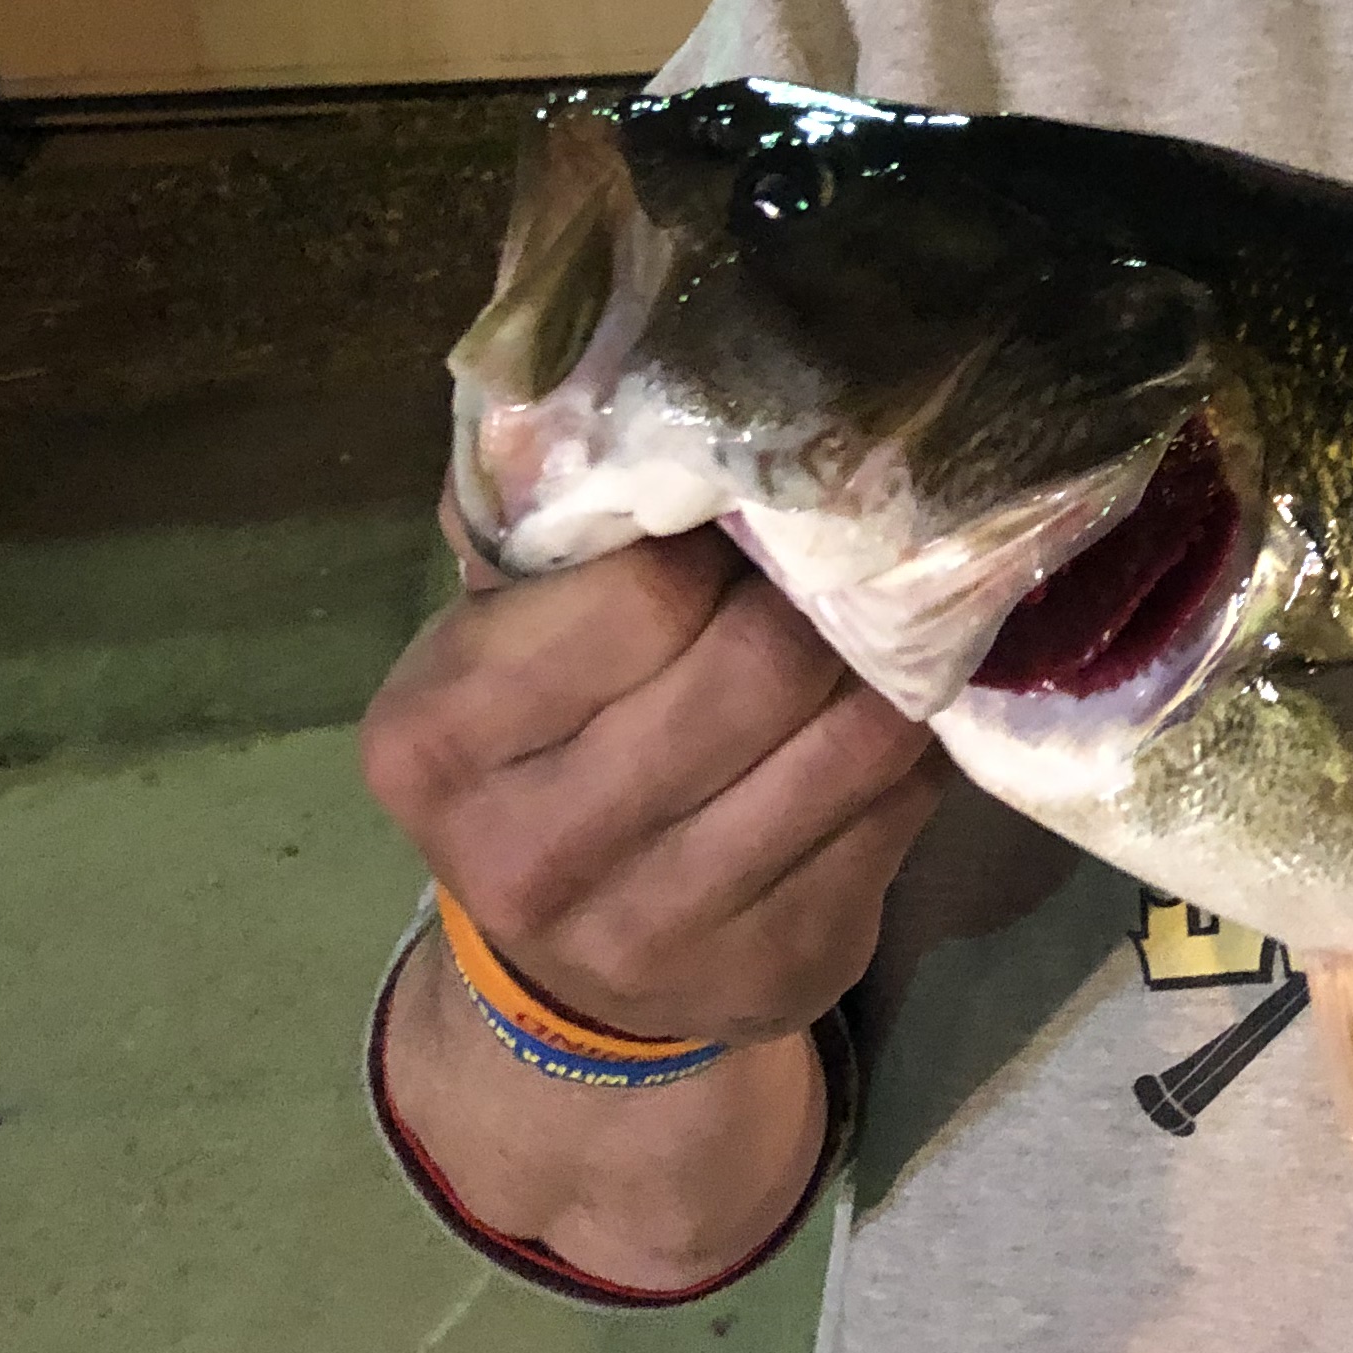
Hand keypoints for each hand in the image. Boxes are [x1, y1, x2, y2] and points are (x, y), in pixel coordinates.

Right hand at [360, 500, 944, 1047]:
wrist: (571, 975)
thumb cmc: (541, 750)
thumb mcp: (498, 640)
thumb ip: (543, 526)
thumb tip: (605, 377)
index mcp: (436, 741)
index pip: (642, 593)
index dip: (722, 535)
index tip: (750, 512)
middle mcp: (530, 852)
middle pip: (761, 665)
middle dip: (824, 594)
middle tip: (854, 550)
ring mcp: (656, 929)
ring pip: (852, 739)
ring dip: (893, 663)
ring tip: (890, 618)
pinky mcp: (777, 968)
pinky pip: (898, 811)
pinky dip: (916, 745)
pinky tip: (896, 711)